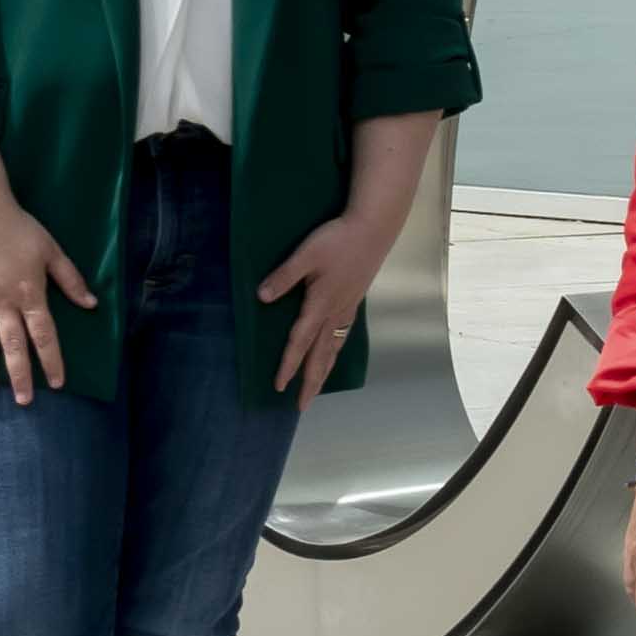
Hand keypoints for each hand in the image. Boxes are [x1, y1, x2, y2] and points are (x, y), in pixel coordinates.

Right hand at [0, 197, 88, 406]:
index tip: (57, 383)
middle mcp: (4, 304)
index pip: (44, 335)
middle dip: (19, 375)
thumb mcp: (52, 252)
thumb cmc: (21, 230)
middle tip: (24, 401)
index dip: (51, 361)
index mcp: (29, 295)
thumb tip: (91, 304)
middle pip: (12, 346)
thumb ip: (70, 280)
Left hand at [256, 205, 399, 405]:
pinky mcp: (354, 301)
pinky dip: (336, 352)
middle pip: (321, 356)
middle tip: (302, 406)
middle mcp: (335, 313)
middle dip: (311, 382)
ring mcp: (347, 308)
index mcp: (320, 305)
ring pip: (334, 349)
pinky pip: (343, 336)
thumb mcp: (305, 255)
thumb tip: (262, 298)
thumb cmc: (338, 240)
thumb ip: (284, 276)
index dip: (288, 366)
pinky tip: (334, 352)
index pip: (300, 342)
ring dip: (324, 371)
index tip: (279, 387)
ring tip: (317, 388)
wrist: (373, 229)